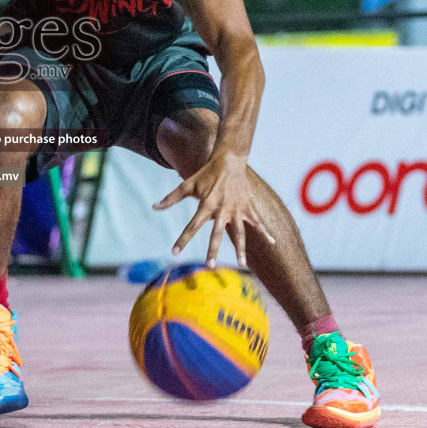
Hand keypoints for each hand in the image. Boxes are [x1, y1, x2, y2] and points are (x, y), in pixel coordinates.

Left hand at [153, 152, 275, 268]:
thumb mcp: (187, 184)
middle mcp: (222, 209)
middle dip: (213, 250)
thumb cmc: (206, 174)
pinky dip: (266, 232)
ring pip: (240, 233)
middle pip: (217, 234)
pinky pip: (258, 222)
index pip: (192, 226)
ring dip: (241, 249)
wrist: (229, 161)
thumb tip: (154, 207)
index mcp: (206, 204)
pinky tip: (273, 243)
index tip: (174, 252)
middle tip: (209, 266)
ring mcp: (237, 209)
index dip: (182, 239)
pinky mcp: (248, 207)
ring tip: (241, 265)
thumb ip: (171, 198)